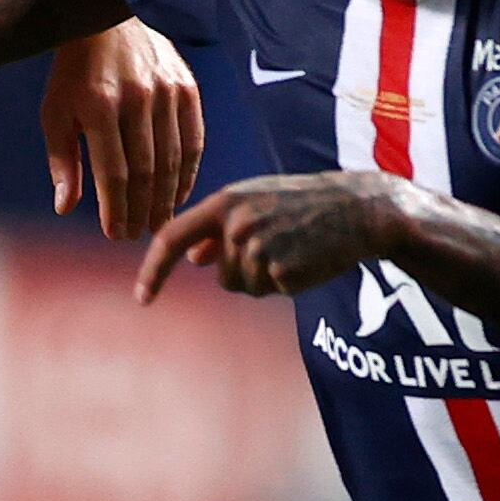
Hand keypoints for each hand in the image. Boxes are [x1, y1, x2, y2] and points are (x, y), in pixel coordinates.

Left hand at [41, 22, 201, 238]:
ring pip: (172, 160)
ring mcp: (165, 91)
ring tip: (157, 224)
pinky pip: (192, 140)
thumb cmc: (75, 74)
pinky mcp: (186, 87)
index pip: (113, 172)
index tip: (115, 234)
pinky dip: (188, 173)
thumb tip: (65, 207)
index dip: (116, 209)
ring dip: (165, 199)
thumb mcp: (55, 112)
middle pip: (145, 171)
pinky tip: (177, 195)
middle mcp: (136, 98)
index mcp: (99, 105)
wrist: (107, 19)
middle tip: (137, 235)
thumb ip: (62, 160)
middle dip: (141, 210)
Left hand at [134, 173, 398, 303]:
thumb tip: (194, 257)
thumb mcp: (258, 204)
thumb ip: (222, 228)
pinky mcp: (280, 272)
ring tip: (295, 249)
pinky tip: (307, 260)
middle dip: (246, 273)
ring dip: (268, 279)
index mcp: (225, 202)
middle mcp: (235, 225)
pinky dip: (288, 284)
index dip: (153, 270)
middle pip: (222, 275)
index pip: (172, 237)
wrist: (358, 209)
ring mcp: (257, 249)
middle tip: (281, 246)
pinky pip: (271, 292)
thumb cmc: (305, 205)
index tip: (141, 298)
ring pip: (245, 287)